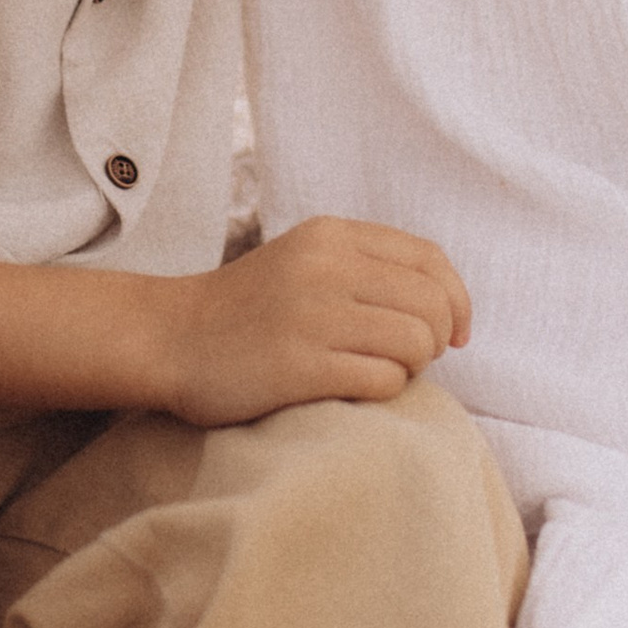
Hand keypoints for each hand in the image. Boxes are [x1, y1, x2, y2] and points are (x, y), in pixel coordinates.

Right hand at [151, 216, 470, 426]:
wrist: (170, 338)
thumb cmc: (249, 309)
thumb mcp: (305, 260)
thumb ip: (367, 266)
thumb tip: (448, 307)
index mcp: (331, 236)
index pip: (430, 260)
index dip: (457, 300)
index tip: (455, 333)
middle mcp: (325, 268)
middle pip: (431, 304)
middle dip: (437, 340)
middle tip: (411, 358)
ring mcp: (312, 316)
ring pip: (416, 343)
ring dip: (411, 367)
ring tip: (379, 371)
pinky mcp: (299, 366)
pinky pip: (383, 380)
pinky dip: (384, 390)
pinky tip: (355, 388)